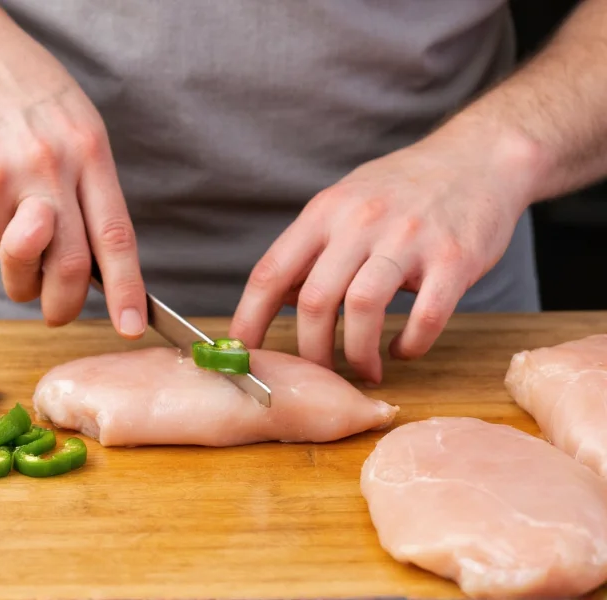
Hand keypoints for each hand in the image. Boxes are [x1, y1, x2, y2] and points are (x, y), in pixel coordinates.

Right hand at [0, 2, 145, 337]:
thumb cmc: (28, 95)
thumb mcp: (79, 128)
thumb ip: (90, 194)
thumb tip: (93, 270)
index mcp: (87, 152)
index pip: (114, 237)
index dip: (127, 290)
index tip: (133, 327)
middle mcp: (43, 167)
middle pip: (63, 266)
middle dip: (62, 304)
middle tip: (56, 312)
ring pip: (6, 256)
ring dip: (8, 248)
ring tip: (5, 193)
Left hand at [229, 127, 535, 383]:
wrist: (479, 157)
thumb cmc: (403, 188)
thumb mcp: (345, 202)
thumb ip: (312, 249)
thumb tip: (277, 299)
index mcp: (325, 212)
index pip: (271, 272)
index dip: (249, 318)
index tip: (241, 352)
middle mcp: (361, 222)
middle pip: (316, 300)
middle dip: (311, 350)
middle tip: (319, 373)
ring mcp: (408, 239)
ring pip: (364, 309)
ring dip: (358, 354)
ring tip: (364, 370)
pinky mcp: (454, 259)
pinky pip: (424, 316)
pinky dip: (410, 345)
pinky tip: (403, 349)